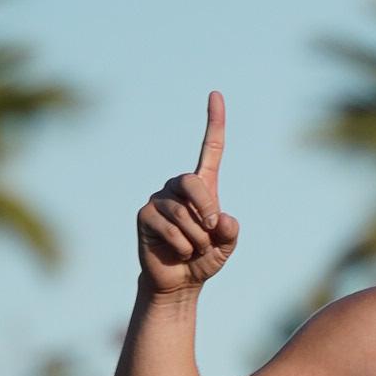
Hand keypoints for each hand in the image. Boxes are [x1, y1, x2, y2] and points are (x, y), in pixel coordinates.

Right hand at [137, 93, 239, 293]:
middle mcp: (179, 187)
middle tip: (212, 230)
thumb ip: (231, 232)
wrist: (180, 282)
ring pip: (183, 214)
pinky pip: (170, 229)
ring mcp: (159, 199)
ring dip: (196, 239)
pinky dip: (182, 246)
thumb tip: (221, 218)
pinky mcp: (145, 215)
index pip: (210, 149)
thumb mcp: (226, 246)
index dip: (214, 122)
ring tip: (193, 250)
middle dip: (206, 208)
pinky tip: (177, 253)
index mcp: (203, 186)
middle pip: (192, 182)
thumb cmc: (204, 259)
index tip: (215, 94)